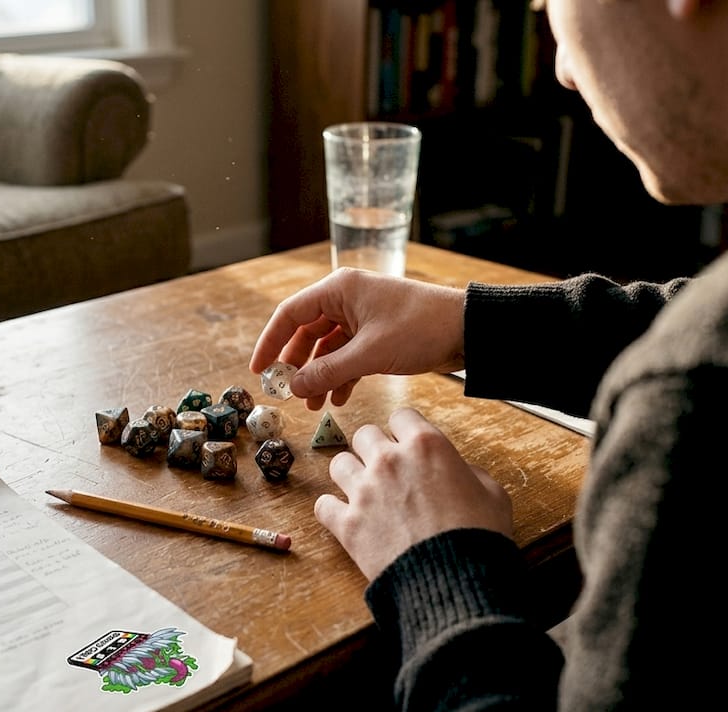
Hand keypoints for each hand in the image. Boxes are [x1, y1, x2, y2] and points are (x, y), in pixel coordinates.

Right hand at [250, 268, 465, 409]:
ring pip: (327, 348)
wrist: (467, 330)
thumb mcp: (369, 354)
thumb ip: (327, 371)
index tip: (260, 370)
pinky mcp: (377, 333)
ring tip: (314, 405)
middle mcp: (346, 299)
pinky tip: (337, 398)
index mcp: (339, 290)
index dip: (270, 342)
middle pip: (306, 333)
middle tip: (288, 394)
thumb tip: (294, 387)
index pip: (290, 314)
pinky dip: (340, 376)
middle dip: (297, 366)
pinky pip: (348, 355)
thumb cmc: (420, 328)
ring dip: (319, 376)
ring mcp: (362, 316)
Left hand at [314, 408, 512, 582]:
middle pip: (364, 434)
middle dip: (374, 449)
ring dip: (350, 474)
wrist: (455, 581)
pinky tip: (346, 517)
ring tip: (363, 491)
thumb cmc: (478, 538)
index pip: (401, 416)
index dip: (405, 430)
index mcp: (426, 446)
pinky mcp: (347, 524)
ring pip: (339, 463)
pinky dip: (332, 511)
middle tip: (386, 469)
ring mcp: (364, 491)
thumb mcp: (492, 494)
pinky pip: (323, 505)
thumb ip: (470, 473)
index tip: (407, 443)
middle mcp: (390, 461)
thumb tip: (459, 472)